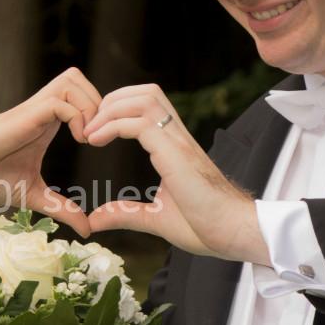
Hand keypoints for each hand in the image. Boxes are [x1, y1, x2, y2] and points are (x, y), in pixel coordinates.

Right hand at [0, 68, 101, 236]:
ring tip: (88, 139)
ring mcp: (31, 111)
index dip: (98, 112)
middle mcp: (40, 110)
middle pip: (78, 78)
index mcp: (44, 123)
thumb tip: (88, 230)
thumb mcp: (33, 195)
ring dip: (90, 107)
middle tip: (99, 137)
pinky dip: (78, 118)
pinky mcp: (23, 117)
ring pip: (73, 80)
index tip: (101, 144)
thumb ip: (61, 208)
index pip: (79, 95)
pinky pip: (60, 102)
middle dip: (99, 102)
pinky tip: (78, 142)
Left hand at [81, 84, 268, 262]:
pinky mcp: (176, 154)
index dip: (118, 109)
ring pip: (144, 98)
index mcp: (175, 147)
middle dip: (113, 100)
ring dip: (111, 109)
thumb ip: (126, 215)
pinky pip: (141, 124)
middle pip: (146, 92)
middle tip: (90, 127)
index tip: (95, 133)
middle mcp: (178, 137)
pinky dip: (113, 125)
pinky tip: (96, 141)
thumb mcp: (156, 218)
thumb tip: (96, 220)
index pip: (148, 106)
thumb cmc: (206, 226)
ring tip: (91, 132)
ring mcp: (178, 143)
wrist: (234, 233)